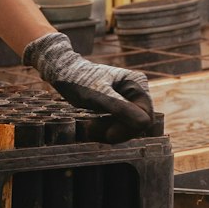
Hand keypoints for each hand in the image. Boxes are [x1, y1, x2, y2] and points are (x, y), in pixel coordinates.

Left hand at [22, 31, 155, 134]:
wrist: (63, 72)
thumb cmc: (78, 80)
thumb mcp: (97, 95)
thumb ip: (120, 108)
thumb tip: (144, 123)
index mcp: (137, 84)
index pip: (146, 118)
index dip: (129, 130)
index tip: (107, 134)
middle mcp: (136, 91)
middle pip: (138, 125)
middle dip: (117, 132)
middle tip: (93, 131)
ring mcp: (128, 99)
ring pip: (128, 128)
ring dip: (110, 133)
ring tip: (90, 129)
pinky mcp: (118, 106)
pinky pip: (119, 126)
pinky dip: (106, 130)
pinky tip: (92, 127)